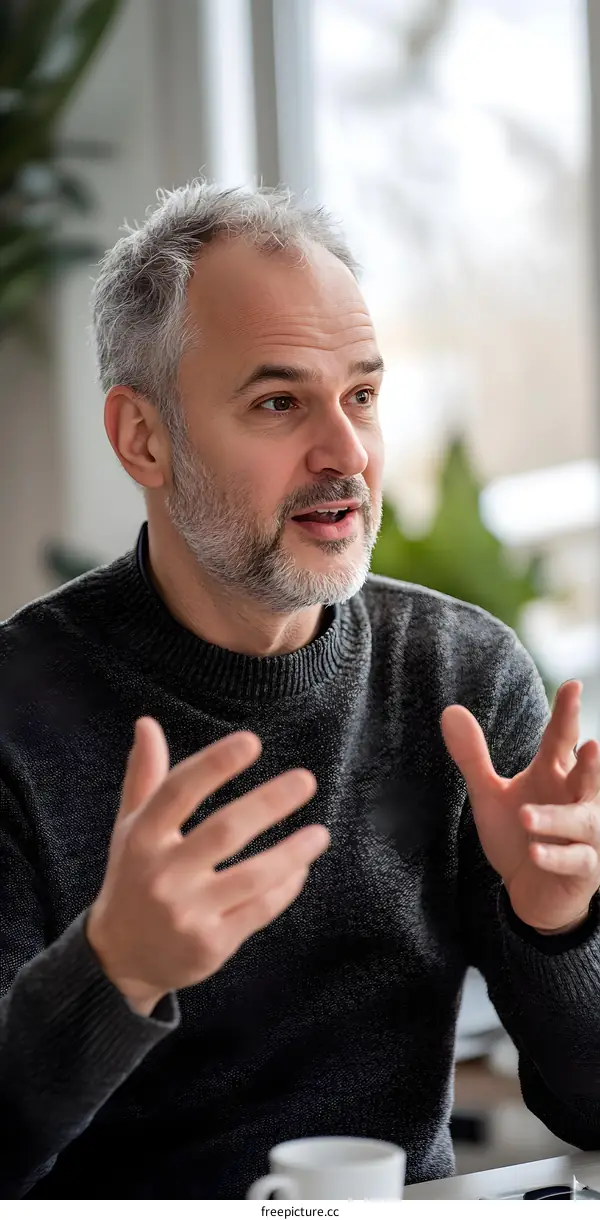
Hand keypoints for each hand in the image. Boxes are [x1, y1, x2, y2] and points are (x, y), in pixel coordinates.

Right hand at [87, 719, 328, 1014]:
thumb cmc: (134, 877)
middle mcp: (162, 875)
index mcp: (142, 837)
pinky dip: (285, 887)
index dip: (214, 764)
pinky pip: (259, 910)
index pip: (178, 792)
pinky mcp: (210, 945)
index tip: (252, 741)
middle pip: (224, 831)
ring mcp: (187, 913)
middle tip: (305, 779)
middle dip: (269, 803)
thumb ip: (145, 776)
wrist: (121, 958)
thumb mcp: (130, 827)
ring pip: (252, 876)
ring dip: (292, 852)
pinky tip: (302, 868)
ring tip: (320, 833)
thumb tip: (147, 722)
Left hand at [441, 680, 599, 933]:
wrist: (531, 890)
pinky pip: (575, 861)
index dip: (568, 713)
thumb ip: (473, 756)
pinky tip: (535, 851)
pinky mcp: (584, 868)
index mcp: (554, 773)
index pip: (562, 738)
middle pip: (587, 777)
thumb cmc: (518, 833)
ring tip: (525, 816)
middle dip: (591, 763)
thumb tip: (450, 710)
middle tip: (591, 744)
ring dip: (556, 818)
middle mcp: (576, 798)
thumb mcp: (489, 794)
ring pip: (581, 821)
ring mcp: (585, 834)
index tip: (573, 686)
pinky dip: (556, 855)